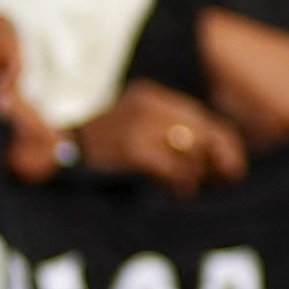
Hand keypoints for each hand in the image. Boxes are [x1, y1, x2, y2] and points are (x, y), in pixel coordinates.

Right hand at [73, 81, 243, 196]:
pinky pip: (172, 166)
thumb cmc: (101, 145)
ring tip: (192, 187)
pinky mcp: (132, 148)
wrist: (56, 146)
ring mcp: (140, 125)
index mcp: (152, 97)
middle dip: (218, 158)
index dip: (224, 142)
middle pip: (201, 131)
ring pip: (190, 148)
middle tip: (222, 180)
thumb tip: (215, 161)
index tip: (233, 166)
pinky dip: (181, 181)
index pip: (201, 116)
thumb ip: (168, 135)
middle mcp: (149, 106)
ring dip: (199, 172)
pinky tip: (179, 191)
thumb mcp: (135, 129)